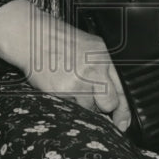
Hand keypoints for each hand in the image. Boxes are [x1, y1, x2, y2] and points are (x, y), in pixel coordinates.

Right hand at [0, 0, 130, 130]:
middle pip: (109, 104)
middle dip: (103, 107)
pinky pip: (72, 108)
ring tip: (71, 84)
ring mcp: (78, 82)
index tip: (122, 122)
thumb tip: (116, 97)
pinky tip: (62, 85)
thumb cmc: (61, 41)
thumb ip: (107, 69)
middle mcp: (94, 69)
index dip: (124, 110)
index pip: (123, 89)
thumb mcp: (92, 47)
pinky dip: (68, 102)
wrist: (34, 37)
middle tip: (92, 97)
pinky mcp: (62, 92)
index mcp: (104, 57)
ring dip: (82, 103)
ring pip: (89, 108)